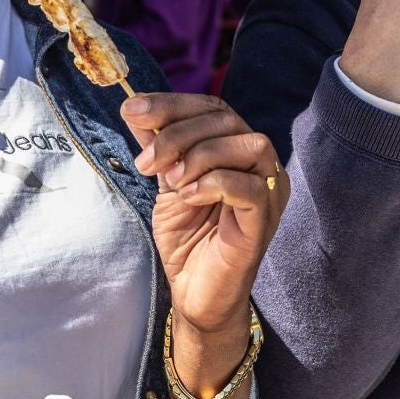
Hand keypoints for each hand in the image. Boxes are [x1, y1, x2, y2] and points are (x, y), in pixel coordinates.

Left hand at [122, 92, 286, 335]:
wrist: (194, 294)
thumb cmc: (187, 240)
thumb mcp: (166, 182)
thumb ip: (158, 146)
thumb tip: (135, 107)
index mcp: (238, 151)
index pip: (213, 108)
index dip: (172, 104)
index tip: (131, 108)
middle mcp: (260, 165)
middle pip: (227, 120)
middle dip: (177, 133)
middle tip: (145, 161)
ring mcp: (268, 191)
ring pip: (246, 144)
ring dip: (198, 155)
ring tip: (170, 181)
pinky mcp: (266, 219)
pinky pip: (248, 186)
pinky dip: (212, 183)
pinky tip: (188, 197)